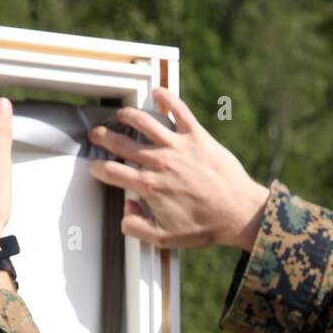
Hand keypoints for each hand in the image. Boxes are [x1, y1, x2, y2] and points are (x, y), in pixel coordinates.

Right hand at [88, 88, 268, 250]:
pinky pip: (179, 110)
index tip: (95, 168)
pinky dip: (166, 98)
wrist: (237, 213)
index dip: (97, 169)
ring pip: (144, 121)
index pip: (112, 172)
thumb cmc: (204, 227)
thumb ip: (137, 227)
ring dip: (127, 115)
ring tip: (120, 115)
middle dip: (103, 137)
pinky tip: (157, 93)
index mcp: (149, 186)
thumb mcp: (165, 239)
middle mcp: (160, 162)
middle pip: (121, 142)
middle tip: (96, 134)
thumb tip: (126, 210)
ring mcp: (178, 146)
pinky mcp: (197, 136)